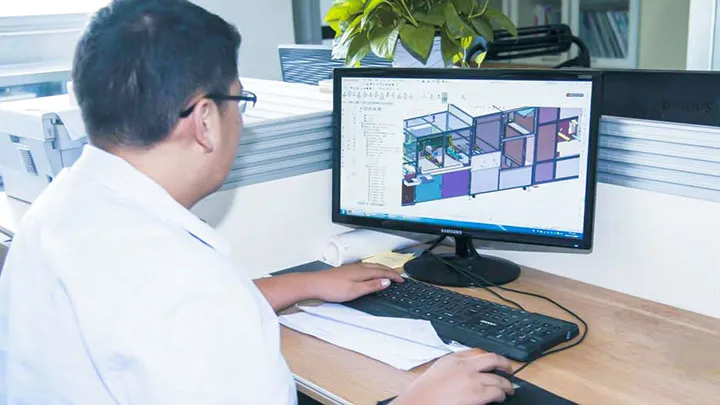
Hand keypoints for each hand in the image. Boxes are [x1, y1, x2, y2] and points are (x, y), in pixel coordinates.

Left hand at [309, 263, 404, 302]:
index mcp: (362, 271)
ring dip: (382, 269)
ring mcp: (351, 268)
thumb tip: (386, 281)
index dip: (394, 276)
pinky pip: (365, 268)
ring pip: (371, 266)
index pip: (383, 272)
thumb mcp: (355, 290)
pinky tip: (369, 273)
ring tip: (387, 274)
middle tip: (398, 276)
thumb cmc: (332, 288)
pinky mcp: (346, 271)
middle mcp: (358, 267)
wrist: (314, 284)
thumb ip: (371, 285)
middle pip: (378, 267)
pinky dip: (373, 270)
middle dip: (390, 271)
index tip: (402, 280)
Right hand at [393, 352, 513, 404]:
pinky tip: (501, 397)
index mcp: (452, 359)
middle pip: (492, 358)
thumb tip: (463, 375)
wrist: (419, 403)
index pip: (476, 354)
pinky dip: (501, 394)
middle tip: (508, 369)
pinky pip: (497, 392)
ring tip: (508, 388)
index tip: (491, 363)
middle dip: (504, 363)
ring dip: (506, 383)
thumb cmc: (422, 394)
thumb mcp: (435, 373)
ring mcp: (472, 379)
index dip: (487, 360)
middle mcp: (464, 366)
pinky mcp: (478, 394)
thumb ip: (451, 370)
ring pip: (498, 377)